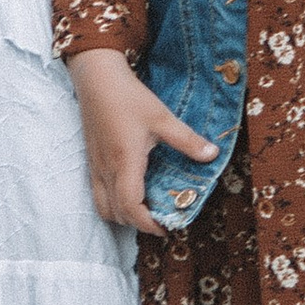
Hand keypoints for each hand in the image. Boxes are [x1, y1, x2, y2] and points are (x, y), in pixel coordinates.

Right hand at [67, 47, 215, 235]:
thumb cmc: (128, 97)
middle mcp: (107, 169)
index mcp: (125, 162)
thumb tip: (212, 154)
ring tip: (145, 208)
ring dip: (123, 215)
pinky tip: (129, 191)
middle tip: (161, 219)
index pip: (131, 207)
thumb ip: (187, 140)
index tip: (167, 226)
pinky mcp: (91, 160)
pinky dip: (113, 203)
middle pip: (117, 214)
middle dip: (139, 223)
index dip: (148, 224)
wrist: (96, 77)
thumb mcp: (162, 117)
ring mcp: (96, 166)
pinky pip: (98, 194)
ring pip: (104, 207)